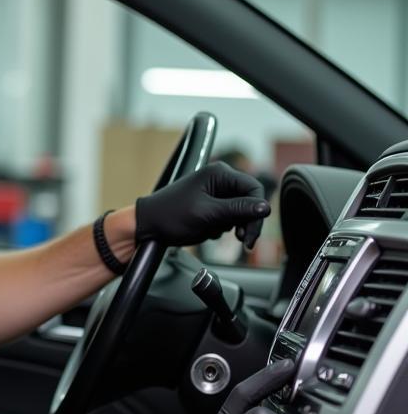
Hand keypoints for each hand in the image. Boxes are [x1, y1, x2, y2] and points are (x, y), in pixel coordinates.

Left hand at [134, 161, 269, 249]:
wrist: (148, 227)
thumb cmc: (170, 216)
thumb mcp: (207, 214)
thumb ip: (237, 209)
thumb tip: (265, 207)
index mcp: (219, 173)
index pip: (254, 189)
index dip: (256, 211)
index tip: (250, 232)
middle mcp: (219, 180)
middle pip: (250, 201)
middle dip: (246, 222)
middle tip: (242, 240)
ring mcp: (215, 193)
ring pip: (241, 212)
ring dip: (232, 226)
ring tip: (214, 231)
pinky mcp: (211, 206)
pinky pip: (228, 218)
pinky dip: (222, 227)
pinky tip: (208, 230)